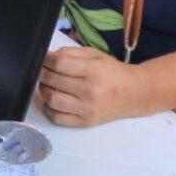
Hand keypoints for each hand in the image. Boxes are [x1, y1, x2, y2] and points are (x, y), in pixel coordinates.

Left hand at [36, 46, 150, 126]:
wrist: (134, 94)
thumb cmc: (113, 72)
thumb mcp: (95, 55)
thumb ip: (71, 53)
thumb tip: (48, 57)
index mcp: (94, 71)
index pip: (59, 63)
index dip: (46, 59)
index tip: (43, 57)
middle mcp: (90, 92)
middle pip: (52, 81)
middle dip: (42, 72)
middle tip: (42, 69)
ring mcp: (87, 110)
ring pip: (51, 100)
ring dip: (43, 90)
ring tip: (47, 84)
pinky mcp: (85, 123)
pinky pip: (57, 118)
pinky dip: (48, 108)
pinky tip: (51, 99)